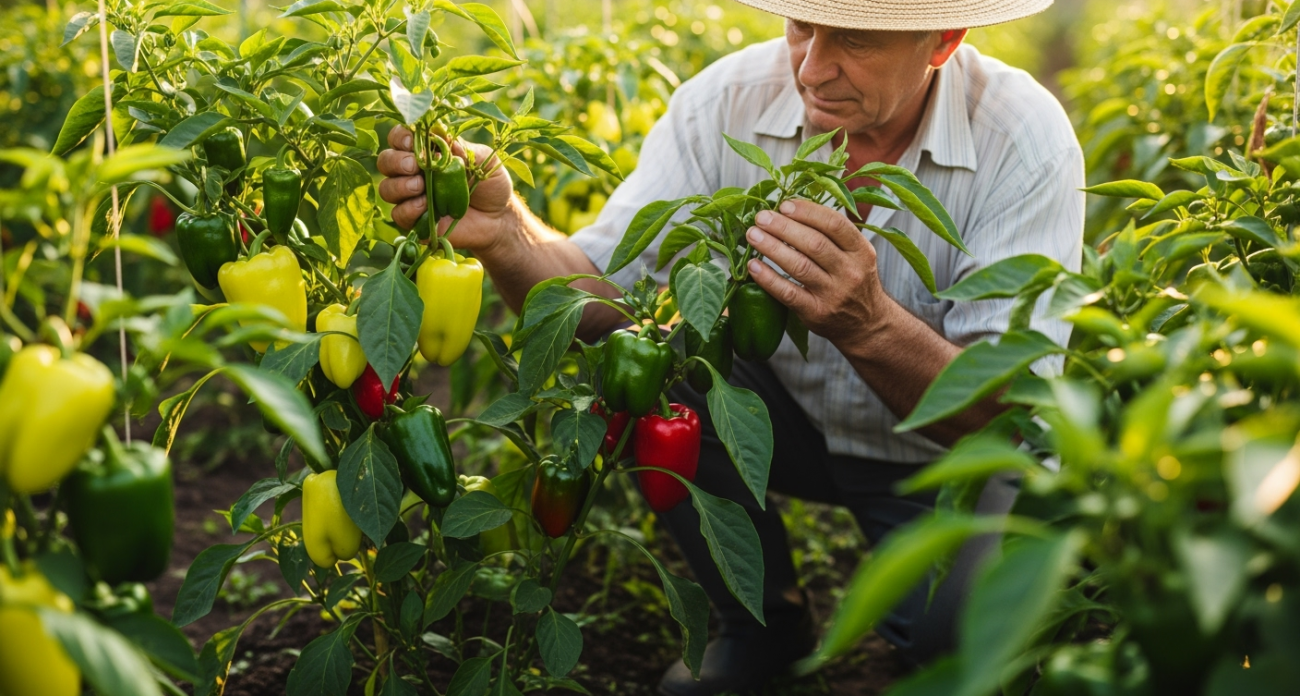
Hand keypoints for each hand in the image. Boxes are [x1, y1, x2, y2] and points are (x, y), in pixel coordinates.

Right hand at [376, 125, 514, 252]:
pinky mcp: (415, 220)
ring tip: (421, 187)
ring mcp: (411, 197)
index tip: (411, 141)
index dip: (400, 137)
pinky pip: (398, 214)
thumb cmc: (489, 184)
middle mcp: (413, 172)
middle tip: (414, 166)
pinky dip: (408, 209)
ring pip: (387, 188)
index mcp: (426, 151)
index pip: (400, 138)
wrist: (498, 218)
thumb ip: (463, 148)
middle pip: (386, 161)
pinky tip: (424, 207)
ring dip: (400, 186)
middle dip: (396, 161)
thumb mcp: (484, 160)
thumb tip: (441, 136)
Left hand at [744, 199, 895, 345]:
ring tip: (753, 235)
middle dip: (783, 227)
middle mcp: (850, 272)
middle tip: (761, 217)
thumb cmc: (854, 282)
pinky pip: (788, 293)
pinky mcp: (816, 313)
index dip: (807, 211)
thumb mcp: (857, 255)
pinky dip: (768, 278)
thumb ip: (833, 234)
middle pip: (814, 243)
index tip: (784, 205)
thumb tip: (793, 207)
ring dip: (772, 247)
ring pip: (799, 266)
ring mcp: (833, 294)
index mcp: (861, 251)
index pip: (835, 224)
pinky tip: (753, 265)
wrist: (867, 324)